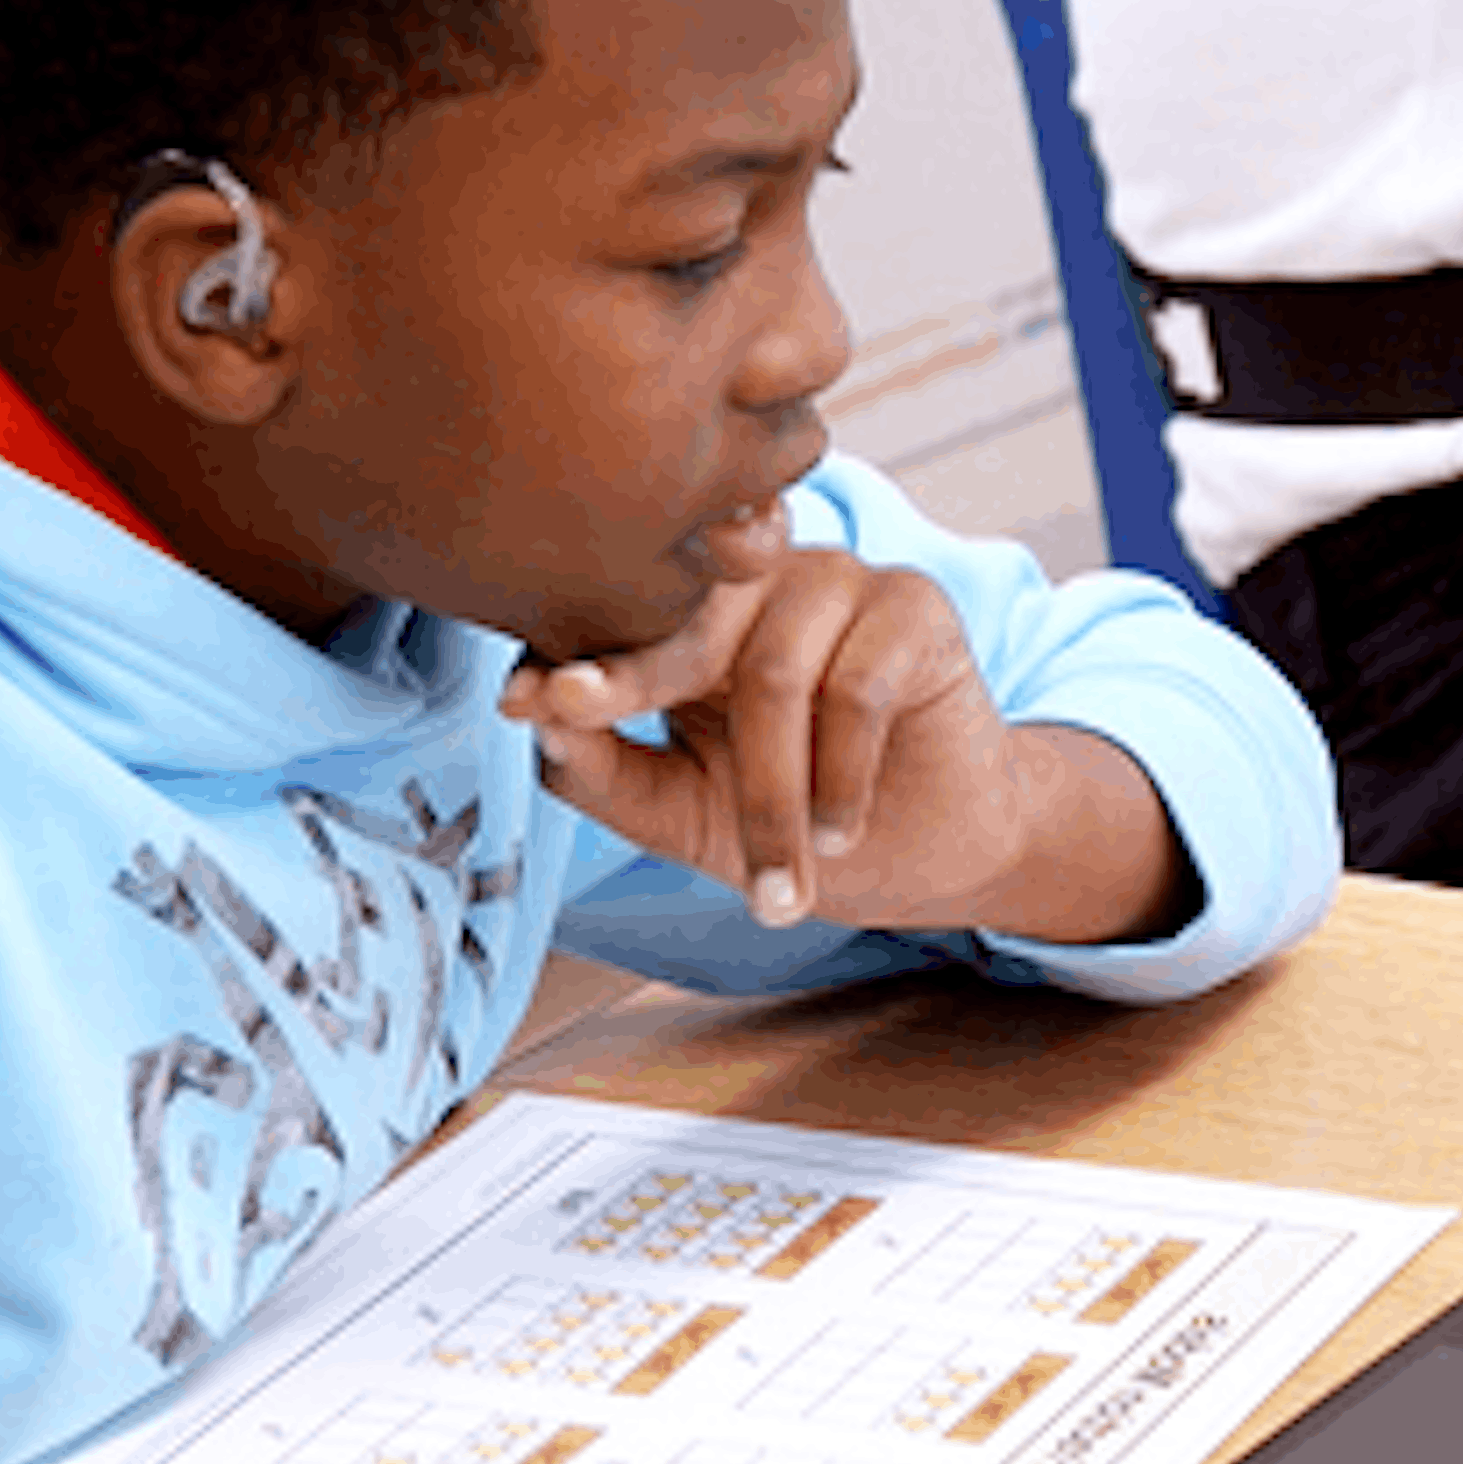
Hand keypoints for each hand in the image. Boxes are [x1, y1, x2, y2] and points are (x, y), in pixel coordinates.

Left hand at [499, 522, 1190, 946]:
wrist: (937, 853)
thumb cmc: (803, 823)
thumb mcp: (682, 813)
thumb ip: (606, 769)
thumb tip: (531, 714)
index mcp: (695, 615)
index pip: (622, 617)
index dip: (577, 660)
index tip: (525, 701)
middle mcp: (763, 579)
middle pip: (688, 625)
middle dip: (647, 699)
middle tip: (615, 758)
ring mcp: (841, 580)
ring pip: (771, 676)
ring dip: (771, 800)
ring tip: (781, 884)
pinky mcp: (916, 607)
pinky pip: (857, 689)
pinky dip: (841, 778)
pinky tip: (842, 832)